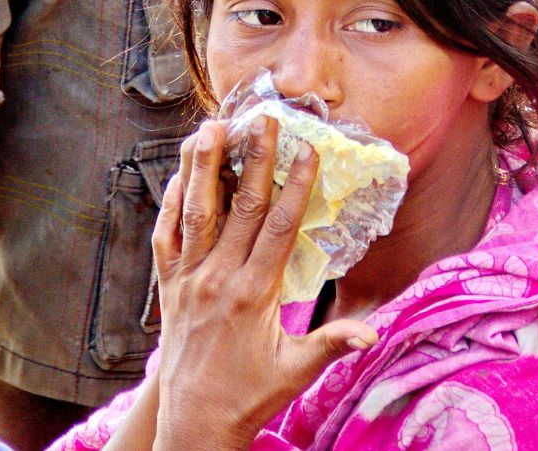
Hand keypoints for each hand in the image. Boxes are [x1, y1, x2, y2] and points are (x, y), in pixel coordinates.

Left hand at [152, 117, 377, 449]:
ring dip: (204, 167)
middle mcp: (218, 277)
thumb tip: (372, 330)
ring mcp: (188, 277)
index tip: (306, 150)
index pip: (279, 228)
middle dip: (254, 159)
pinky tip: (177, 175)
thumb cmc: (250, 393)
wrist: (194, 416)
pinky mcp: (168, 284)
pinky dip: (169, 203)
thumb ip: (331, 344)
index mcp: (254, 293)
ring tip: (211, 127)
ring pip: (196, 211)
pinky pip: (165, 236)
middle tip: (262, 120)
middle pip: (240, 207)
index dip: (295, 186)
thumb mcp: (296, 371)